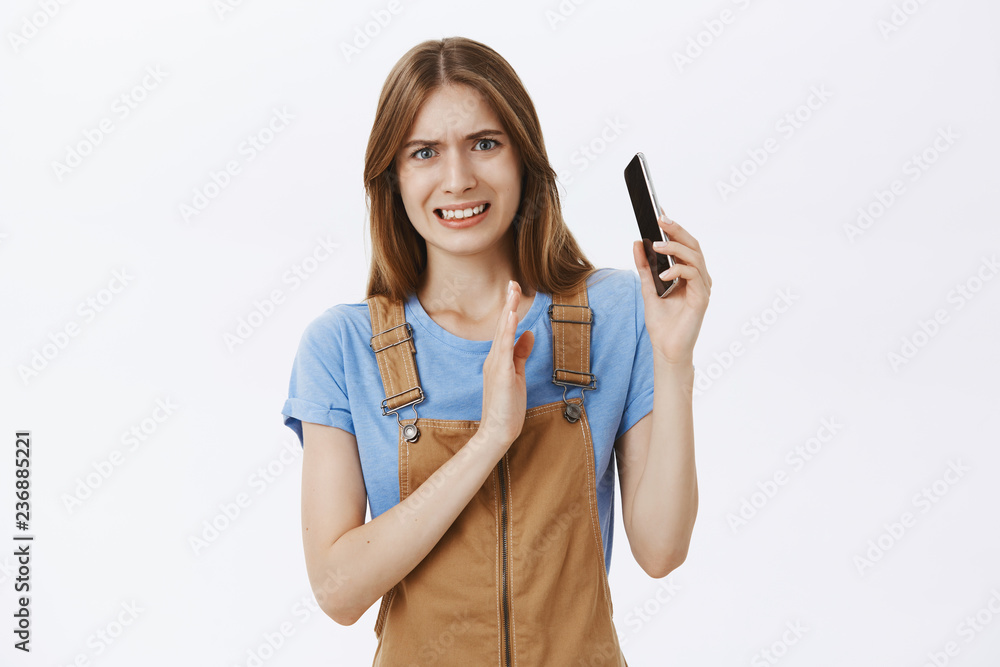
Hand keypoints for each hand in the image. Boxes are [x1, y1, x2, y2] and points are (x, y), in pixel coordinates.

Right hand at [479, 281, 534, 448]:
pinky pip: (504, 349)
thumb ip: (521, 353)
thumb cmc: (506, 407)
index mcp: (498, 359)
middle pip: (502, 326)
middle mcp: (494, 359)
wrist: (497, 431)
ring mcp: (496, 366)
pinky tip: (512, 318)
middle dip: (508, 304)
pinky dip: (508, 332)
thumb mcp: (517, 374)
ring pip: (503, 333)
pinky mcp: (501, 374)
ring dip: (508, 312)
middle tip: (513, 283)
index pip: (505, 329)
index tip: (514, 291)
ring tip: (512, 293)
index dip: (510, 309)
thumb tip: (529, 333)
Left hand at [631, 210, 710, 365]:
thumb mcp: (648, 289)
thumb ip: (644, 267)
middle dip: (677, 230)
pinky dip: (678, 271)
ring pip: (695, 257)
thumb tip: (637, 243)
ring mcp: (702, 288)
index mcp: (688, 274)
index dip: (675, 228)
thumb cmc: (661, 323)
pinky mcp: (702, 299)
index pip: (684, 245)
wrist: (666, 349)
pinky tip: (663, 274)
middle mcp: (699, 278)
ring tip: (657, 246)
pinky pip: (693, 276)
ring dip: (675, 249)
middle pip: (693, 246)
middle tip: (661, 219)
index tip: (660, 212)